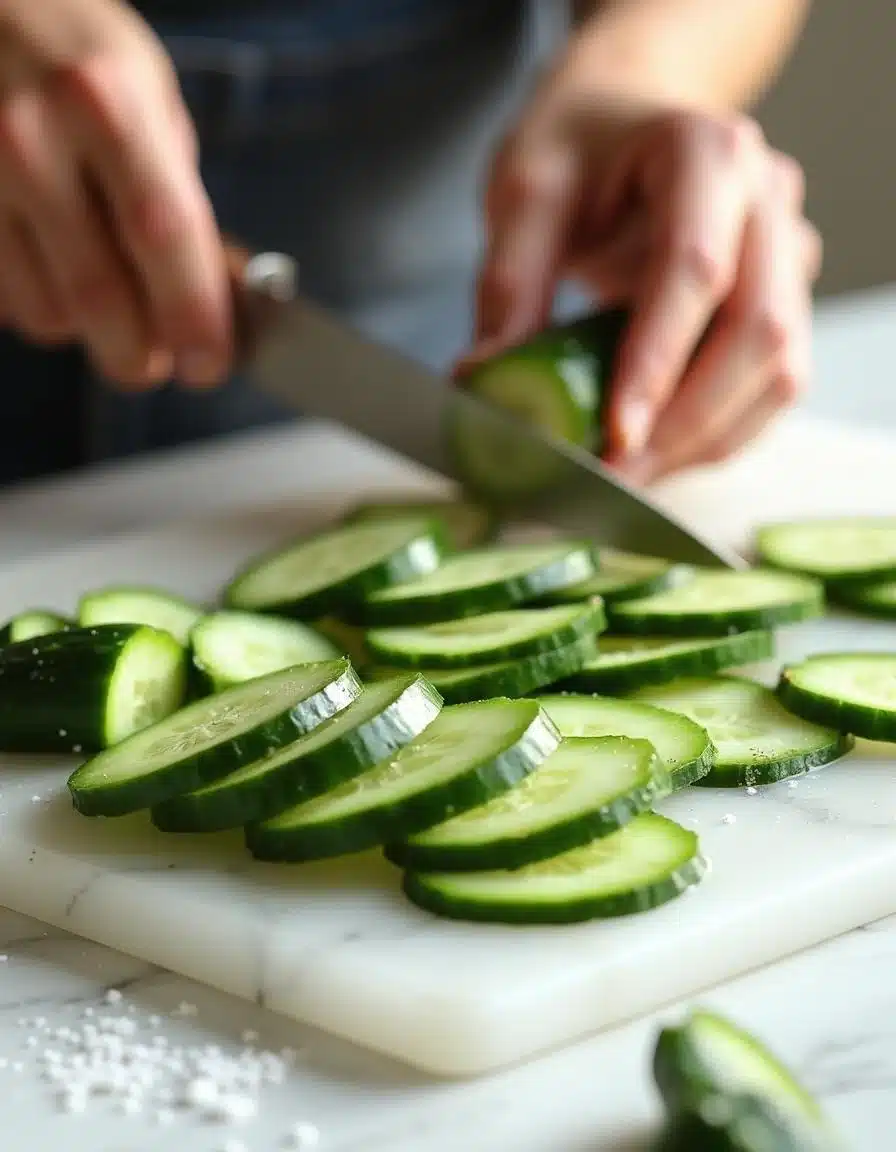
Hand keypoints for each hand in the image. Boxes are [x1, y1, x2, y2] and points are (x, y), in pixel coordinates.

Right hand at [0, 0, 230, 386]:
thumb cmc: (77, 55)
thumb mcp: (147, 96)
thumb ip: (177, 195)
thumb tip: (213, 298)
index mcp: (108, 105)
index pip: (160, 235)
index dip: (191, 315)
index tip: (210, 364)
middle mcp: (33, 140)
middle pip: (96, 294)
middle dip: (137, 355)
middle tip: (157, 364)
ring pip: (43, 311)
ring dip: (85, 329)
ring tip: (102, 291)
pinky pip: (3, 298)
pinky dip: (38, 302)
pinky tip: (51, 264)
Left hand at [466, 68, 820, 484]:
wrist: (627, 122)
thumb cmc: (577, 146)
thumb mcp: (524, 194)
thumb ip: (508, 284)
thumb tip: (484, 384)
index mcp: (708, 153)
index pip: (695, 269)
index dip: (657, 362)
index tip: (614, 436)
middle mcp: (767, 201)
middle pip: (757, 333)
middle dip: (682, 424)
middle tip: (608, 478)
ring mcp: (787, 254)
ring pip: (776, 374)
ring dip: (701, 442)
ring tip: (624, 478)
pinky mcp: (784, 302)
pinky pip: (767, 388)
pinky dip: (713, 435)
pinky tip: (654, 455)